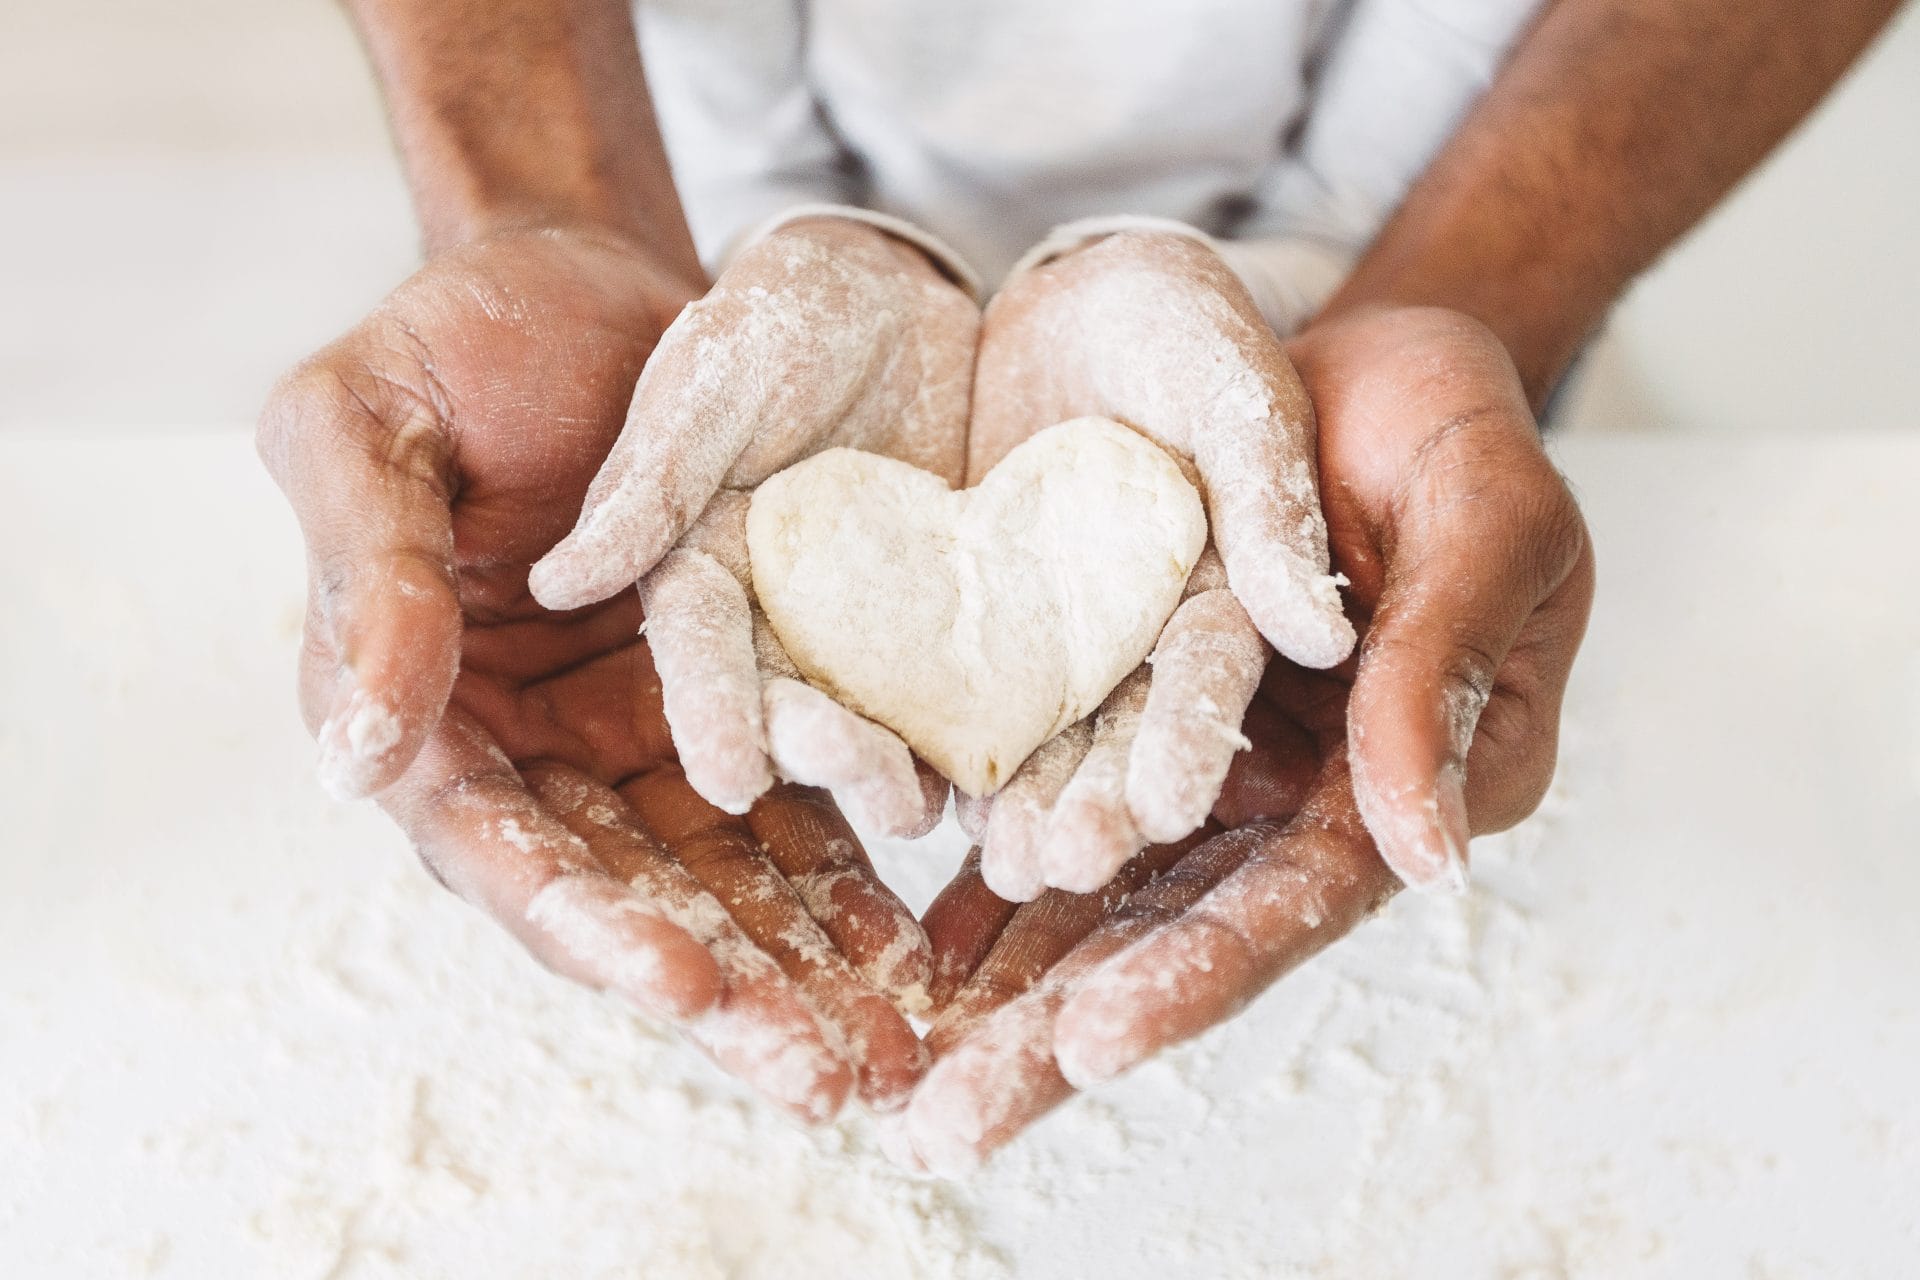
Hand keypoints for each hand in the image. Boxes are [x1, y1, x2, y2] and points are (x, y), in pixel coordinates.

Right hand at [258, 226, 931, 1119]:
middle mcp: (541, 748)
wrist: (586, 280)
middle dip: (726, 986)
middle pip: (630, 894)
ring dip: (804, 963)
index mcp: (431, 710)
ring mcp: (646, 730)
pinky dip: (854, 866)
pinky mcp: (743, 695)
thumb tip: (354, 756)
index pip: (497, 844)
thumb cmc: (452, 338)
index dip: (584, 919)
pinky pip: (802, 795)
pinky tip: (925, 933)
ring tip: (893, 1043)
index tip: (678, 978)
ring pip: (727, 871)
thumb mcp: (366, 425)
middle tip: (821, 1074)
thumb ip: (369, 578)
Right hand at [527, 216, 978, 832]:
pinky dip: (980, 731)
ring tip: (924, 810)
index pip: (697, 651)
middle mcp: (776, 618)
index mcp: (703, 569)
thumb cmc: (784, 313)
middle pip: (790, 700)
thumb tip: (559, 582)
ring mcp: (866, 627)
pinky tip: (1005, 780)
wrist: (896, 291)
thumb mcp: (713, 377)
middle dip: (819, 752)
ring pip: (874, 711)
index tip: (728, 781)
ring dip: (894, 766)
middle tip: (863, 784)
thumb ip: (652, 478)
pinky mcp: (948, 620)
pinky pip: (962, 682)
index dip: (712, 716)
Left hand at [893, 306, 1594, 1171]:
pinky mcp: (1145, 714)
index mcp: (1410, 778)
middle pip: (1180, 931)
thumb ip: (1445, 668)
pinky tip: (917, 940)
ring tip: (908, 1076)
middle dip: (1066, 1029)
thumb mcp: (1484, 521)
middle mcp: (1304, 798)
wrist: (1366, 370)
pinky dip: (996, 872)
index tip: (1092, 1043)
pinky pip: (1064, 801)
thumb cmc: (1460, 433)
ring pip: (1107, 892)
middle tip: (955, 1125)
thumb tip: (1430, 855)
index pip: (1297, 899)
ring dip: (1008, 986)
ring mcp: (1218, 763)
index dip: (1198, 974)